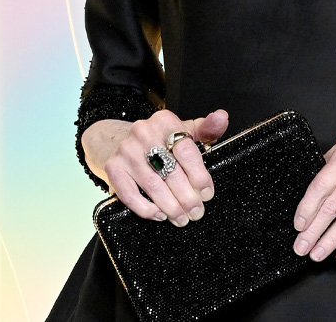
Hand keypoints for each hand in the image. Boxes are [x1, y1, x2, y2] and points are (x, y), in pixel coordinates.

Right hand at [83, 109, 228, 225]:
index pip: (186, 150)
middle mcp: (144, 132)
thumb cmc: (159, 140)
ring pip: (153, 185)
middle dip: (186, 197)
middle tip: (197, 212)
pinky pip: (130, 194)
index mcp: (165, 121)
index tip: (207, 193)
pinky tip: (160, 215)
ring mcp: (126, 151)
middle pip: (170, 171)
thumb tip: (222, 117)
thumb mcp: (183, 130)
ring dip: (170, 206)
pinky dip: (146, 208)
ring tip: (182, 218)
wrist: (117, 140)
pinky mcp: (113, 168)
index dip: (199, 175)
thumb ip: (206, 129)